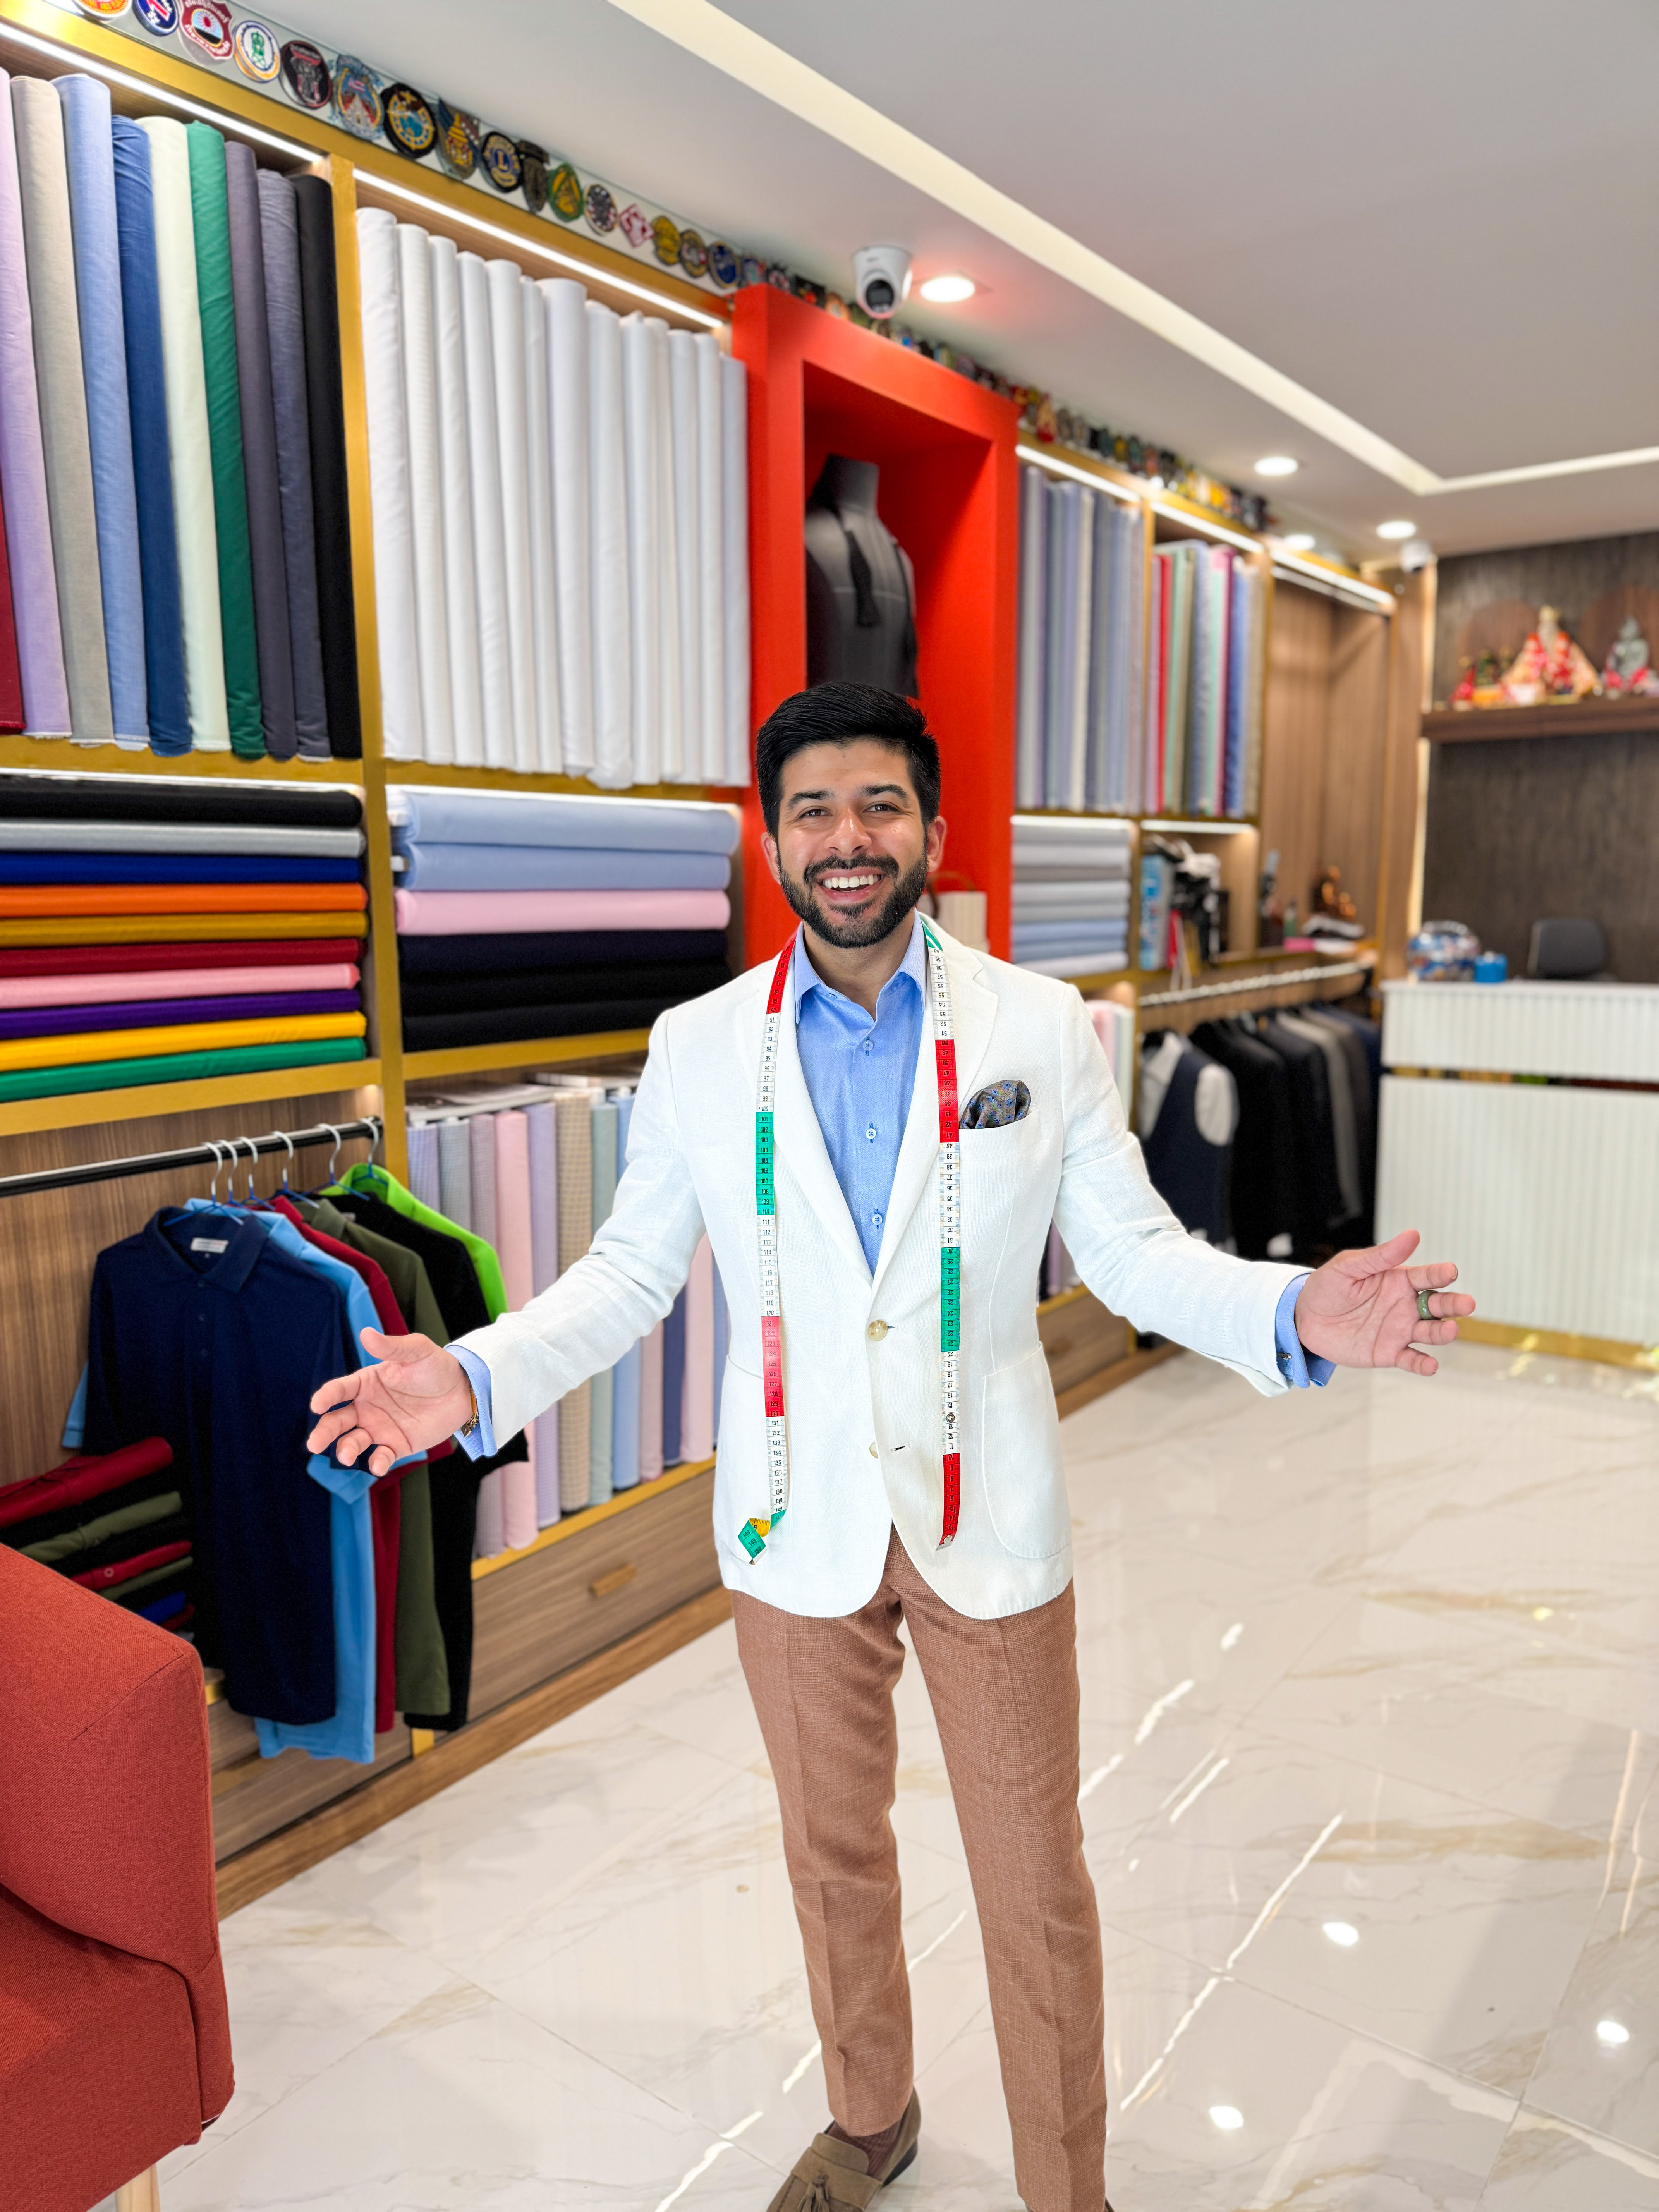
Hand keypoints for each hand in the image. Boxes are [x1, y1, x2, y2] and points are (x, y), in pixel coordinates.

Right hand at [307, 1329, 473, 1477]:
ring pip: (352, 1441)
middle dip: (324, 1431)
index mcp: (365, 1383)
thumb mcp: (417, 1352)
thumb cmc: (437, 1367)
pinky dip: (376, 1463)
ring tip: (346, 1456)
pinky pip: (380, 1457)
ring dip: (345, 1450)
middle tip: (315, 1443)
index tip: (317, 1404)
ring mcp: (379, 1428)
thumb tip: (366, 1333)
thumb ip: (392, 1347)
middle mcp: (366, 1407)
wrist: (463, 1391)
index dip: (326, 1397)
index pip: (339, 1390)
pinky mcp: (396, 1445)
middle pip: (337, 1420)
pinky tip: (378, 1465)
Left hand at [1293, 1229, 1474, 1377]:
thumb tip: (1413, 1234)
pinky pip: (1411, 1359)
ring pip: (1431, 1332)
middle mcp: (1406, 1305)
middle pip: (1438, 1305)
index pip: (1426, 1276)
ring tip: (1451, 1329)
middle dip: (1454, 1304)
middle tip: (1467, 1304)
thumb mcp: (1349, 1267)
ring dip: (1443, 1332)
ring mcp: (1400, 1330)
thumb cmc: (1327, 1287)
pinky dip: (1423, 1364)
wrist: (1305, 1318)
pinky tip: (1430, 1365)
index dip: (1440, 1274)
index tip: (1450, 1272)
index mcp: (1399, 1280)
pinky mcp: (1389, 1352)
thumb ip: (1381, 1256)